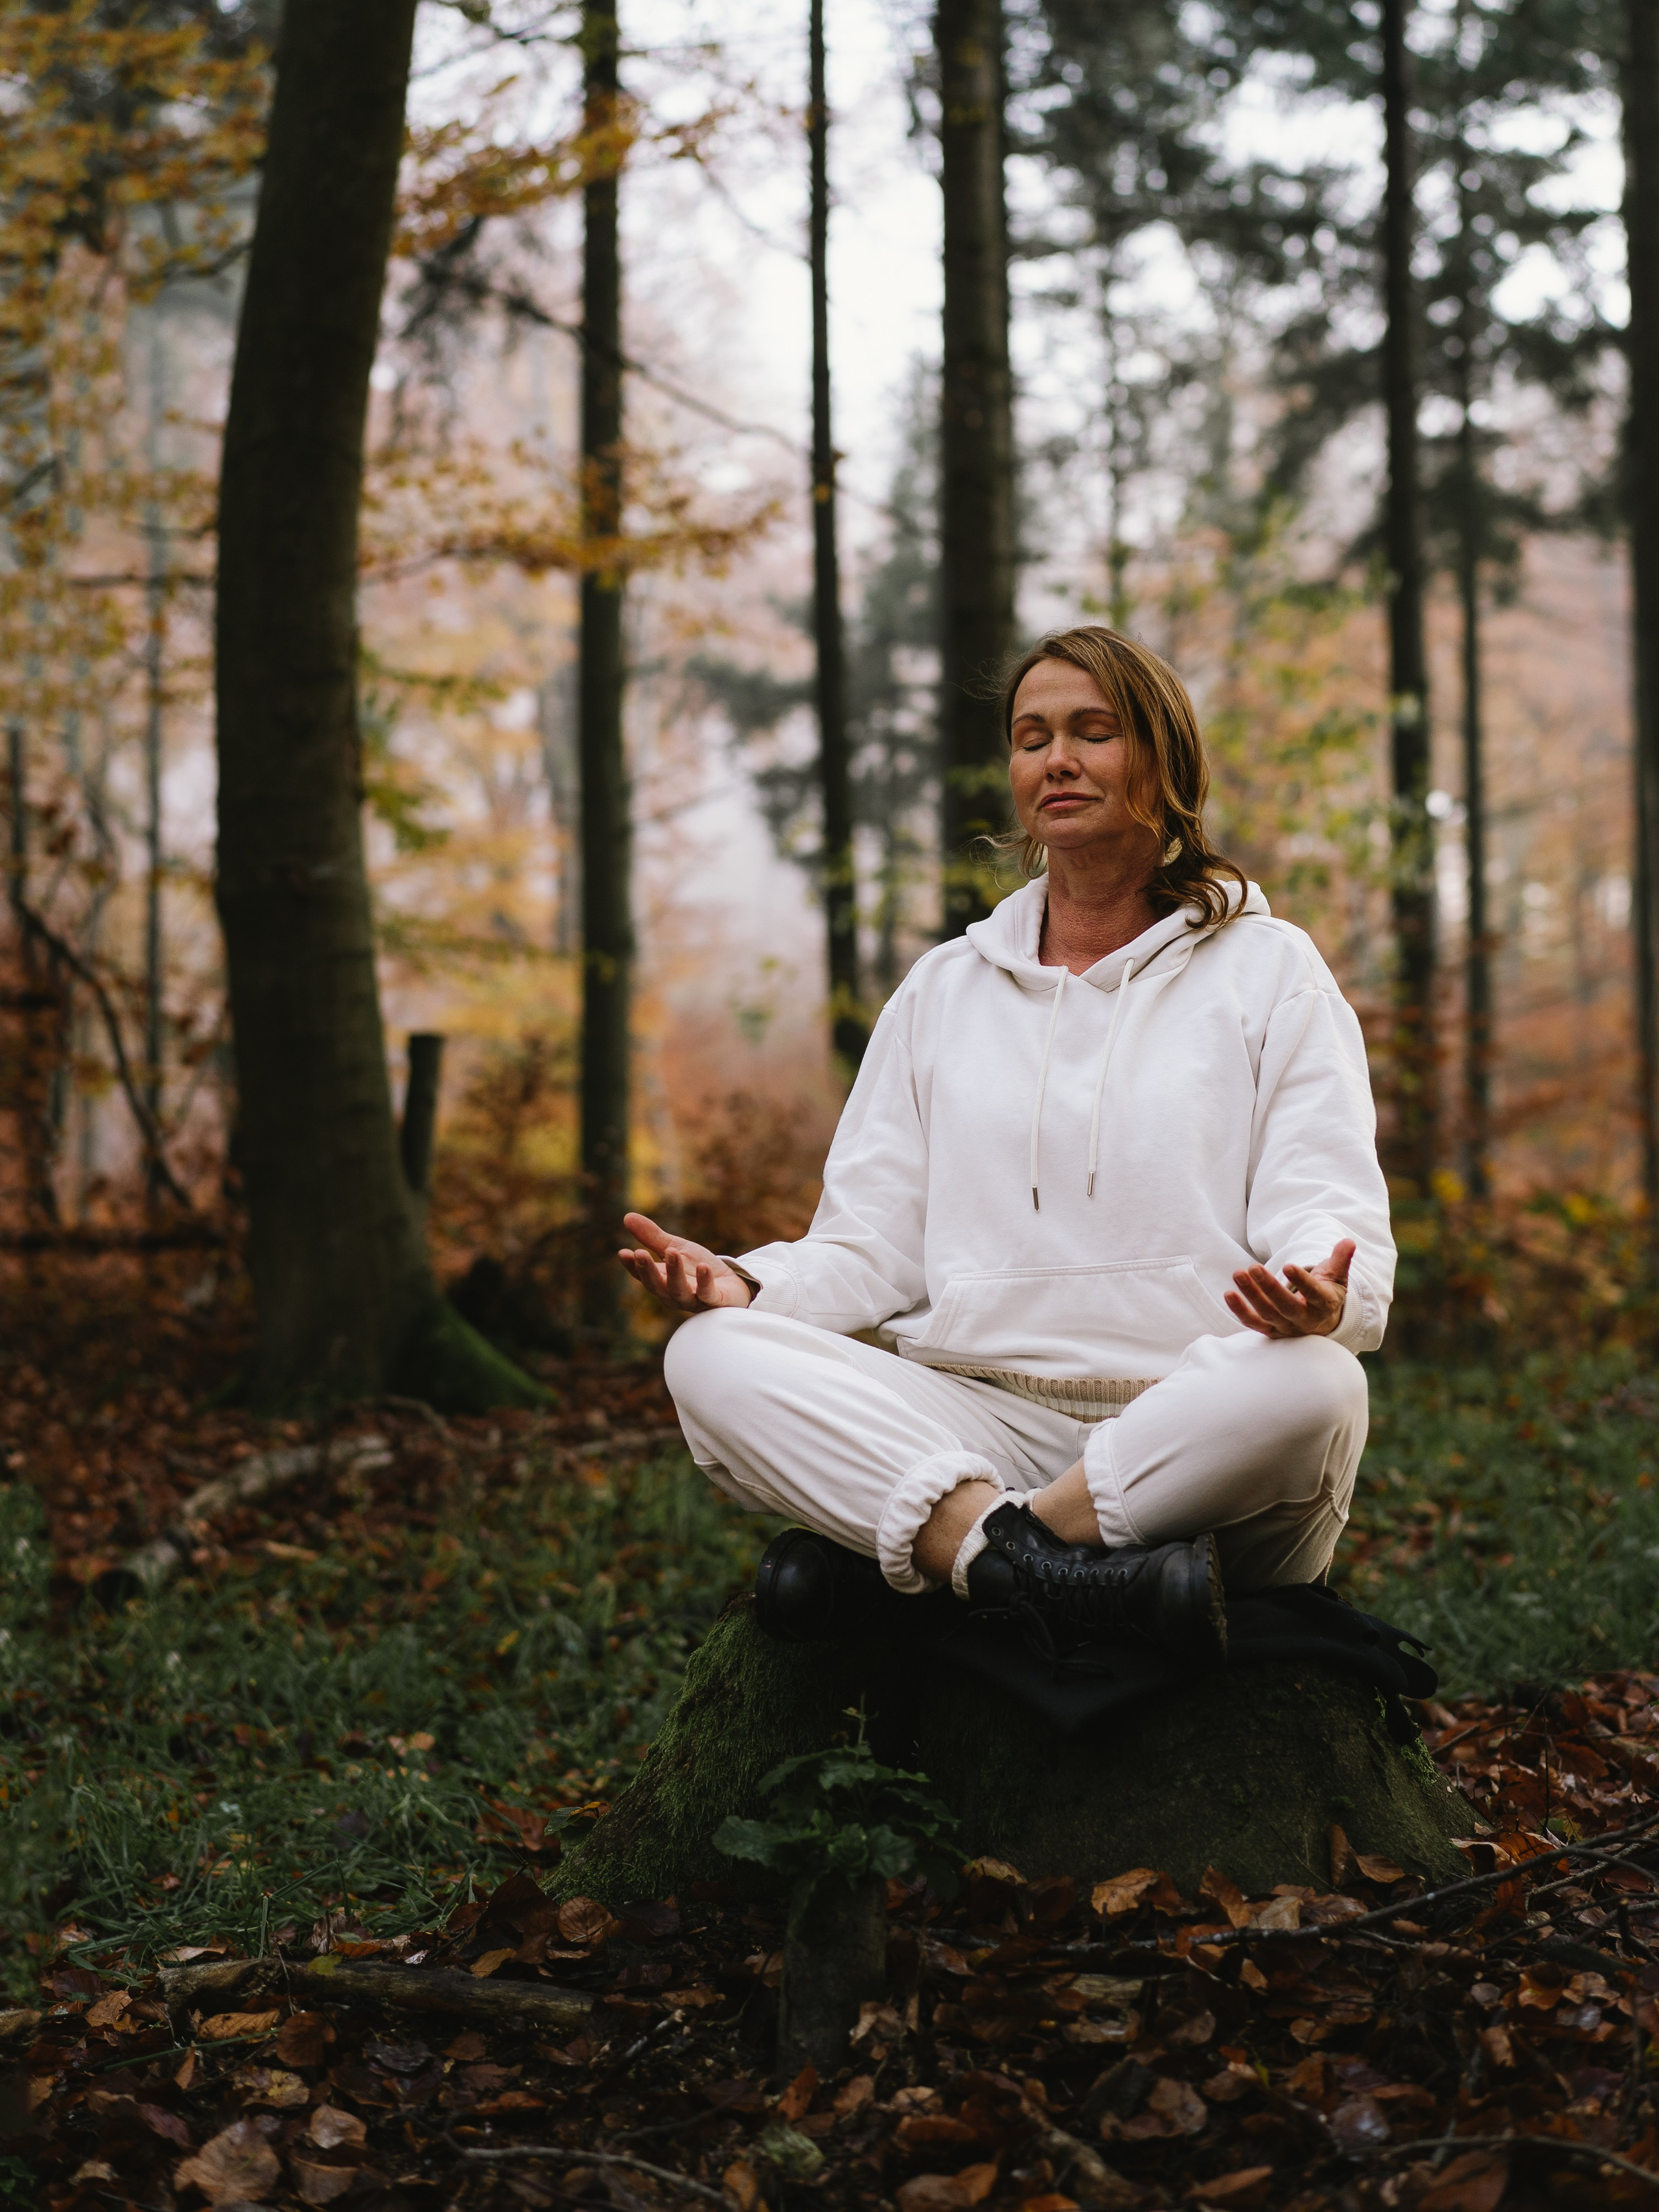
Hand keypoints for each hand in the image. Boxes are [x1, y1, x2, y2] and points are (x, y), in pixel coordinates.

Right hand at [617, 1212, 753, 1314]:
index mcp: (661, 1281)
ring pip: (679, 1291)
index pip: (642, 1275)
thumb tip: (627, 1216)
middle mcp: (673, 1294)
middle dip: (648, 1271)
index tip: (623, 1252)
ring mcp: (693, 1300)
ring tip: (672, 1252)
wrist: (733, 1285)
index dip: (632, 1266)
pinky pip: (708, 1294)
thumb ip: (653, 1237)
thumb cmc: (698, 1268)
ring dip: (674, 1273)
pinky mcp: (715, 1301)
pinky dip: (704, 1282)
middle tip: (641, 1253)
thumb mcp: (676, 1248)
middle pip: (657, 1286)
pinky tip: (703, 1267)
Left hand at [1225, 1238, 1353, 1339]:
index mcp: (1323, 1304)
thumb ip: (1340, 1260)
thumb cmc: (1327, 1294)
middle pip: (1286, 1307)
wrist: (1321, 1322)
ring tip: (1238, 1274)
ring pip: (1267, 1314)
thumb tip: (1348, 1241)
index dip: (1301, 1282)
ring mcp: (1286, 1327)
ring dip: (1251, 1295)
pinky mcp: (1271, 1331)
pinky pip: (1253, 1323)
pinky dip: (1240, 1311)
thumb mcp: (1337, 1277)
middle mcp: (1305, 1320)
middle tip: (1253, 1267)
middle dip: (1269, 1288)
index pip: (1313, 1294)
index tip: (1288, 1266)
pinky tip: (1229, 1294)